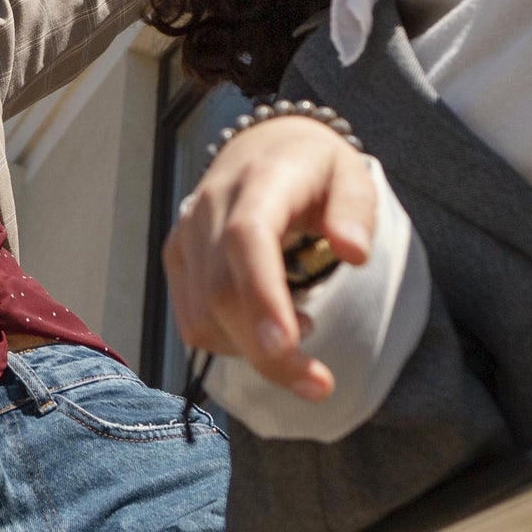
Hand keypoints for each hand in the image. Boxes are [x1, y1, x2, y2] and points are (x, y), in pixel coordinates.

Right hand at [162, 117, 375, 397]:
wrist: (262, 147)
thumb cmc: (314, 169)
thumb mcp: (351, 175)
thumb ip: (355, 211)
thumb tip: (354, 253)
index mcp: (260, 181)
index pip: (247, 239)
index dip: (261, 294)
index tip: (288, 345)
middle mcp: (211, 206)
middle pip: (222, 292)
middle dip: (267, 353)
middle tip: (318, 384)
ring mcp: (186, 233)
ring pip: (202, 316)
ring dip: (251, 349)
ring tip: (298, 330)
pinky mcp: (176, 256)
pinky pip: (192, 321)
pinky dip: (229, 341)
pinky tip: (264, 323)